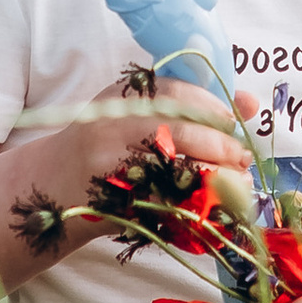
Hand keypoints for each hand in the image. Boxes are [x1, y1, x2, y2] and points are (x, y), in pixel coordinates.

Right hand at [21, 92, 252, 246]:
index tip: (232, 124)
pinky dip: (195, 207)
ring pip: (177, 170)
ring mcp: (109, 166)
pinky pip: (165, 205)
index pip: (178, 94)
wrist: (50, 190)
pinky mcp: (114, 202)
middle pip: (181, 132)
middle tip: (243, 159)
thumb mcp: (140, 114)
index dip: (214, 110)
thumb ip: (193, 106)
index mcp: (121, 96)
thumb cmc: (106, 147)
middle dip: (222, 147)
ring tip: (237, 185)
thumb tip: (251, 104)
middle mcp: (111, 126)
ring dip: (216, 179)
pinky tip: (212, 208)